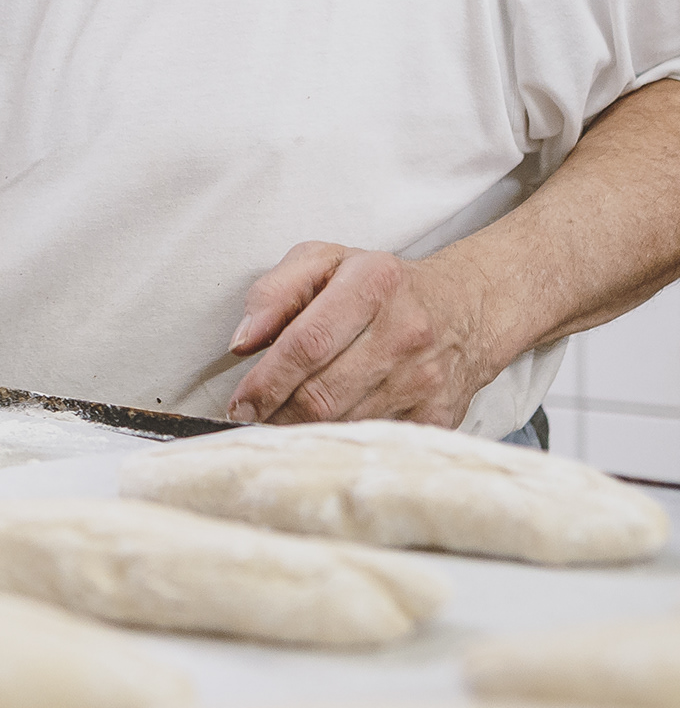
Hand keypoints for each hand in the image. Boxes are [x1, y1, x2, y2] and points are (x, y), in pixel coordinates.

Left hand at [224, 240, 494, 429]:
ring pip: (344, 424)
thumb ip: (273, 292)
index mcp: (374, 284)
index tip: (239, 403)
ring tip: (279, 426)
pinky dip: (340, 445)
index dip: (266, 381)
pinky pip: (373, 442)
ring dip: (302, 433)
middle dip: (276, 414)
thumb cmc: (382, 286)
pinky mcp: (438, 416)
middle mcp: (404, 332)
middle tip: (251, 421)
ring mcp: (425, 379)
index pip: (307, 343)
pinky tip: (322, 438)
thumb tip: (243, 341)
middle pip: (322, 394)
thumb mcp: (325, 262)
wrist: (468, 308)